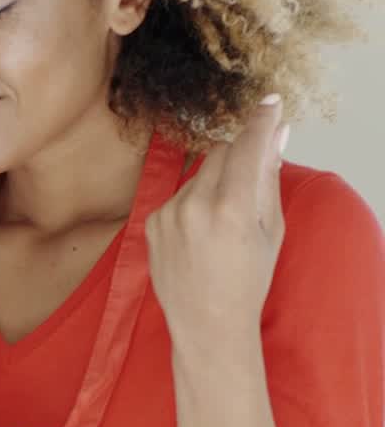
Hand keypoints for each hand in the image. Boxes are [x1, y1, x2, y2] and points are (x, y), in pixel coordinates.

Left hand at [145, 98, 288, 352]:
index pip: (247, 147)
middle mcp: (195, 207)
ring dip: (214, 183)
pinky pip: (177, 194)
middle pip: (220, 152)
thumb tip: (275, 135)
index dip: (260, 122)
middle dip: (238, 156)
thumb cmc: (247, 280)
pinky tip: (200, 233)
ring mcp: (168, 214)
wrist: (206, 323)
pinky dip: (192, 202)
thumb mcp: (270, 230)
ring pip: (198, 173)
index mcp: (232, 209)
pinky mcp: (151, 221)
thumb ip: (268, 179)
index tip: (268, 104)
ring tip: (222, 223)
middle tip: (250, 178)